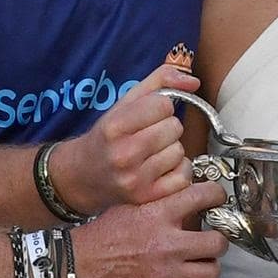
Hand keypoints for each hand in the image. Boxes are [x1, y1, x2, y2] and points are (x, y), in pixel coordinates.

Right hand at [50, 59, 198, 213]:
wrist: (83, 174)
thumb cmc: (108, 136)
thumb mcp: (125, 102)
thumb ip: (160, 81)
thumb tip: (193, 81)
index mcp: (115, 126)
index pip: (164, 105)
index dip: (160, 107)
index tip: (149, 115)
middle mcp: (123, 153)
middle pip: (174, 127)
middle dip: (167, 127)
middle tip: (150, 135)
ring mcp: (135, 178)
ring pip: (179, 151)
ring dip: (171, 149)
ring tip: (152, 152)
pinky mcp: (146, 196)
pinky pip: (183, 176)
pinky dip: (177, 171)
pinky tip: (161, 168)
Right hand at [72, 177, 226, 277]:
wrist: (75, 266)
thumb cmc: (99, 235)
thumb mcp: (128, 207)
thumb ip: (157, 203)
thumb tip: (182, 198)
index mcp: (158, 215)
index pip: (202, 196)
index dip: (216, 196)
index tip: (217, 200)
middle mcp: (167, 244)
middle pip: (217, 243)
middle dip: (218, 241)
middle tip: (211, 241)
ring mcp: (164, 273)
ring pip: (210, 273)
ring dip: (208, 268)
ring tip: (200, 265)